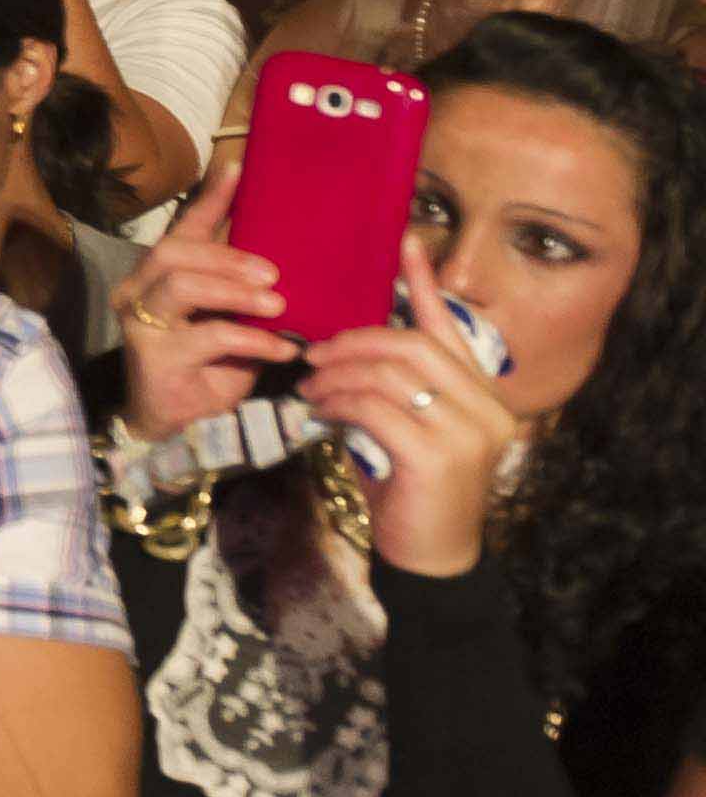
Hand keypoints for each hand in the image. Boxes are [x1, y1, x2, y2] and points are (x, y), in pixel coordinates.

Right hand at [109, 162, 296, 442]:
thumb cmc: (209, 366)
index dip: (211, 199)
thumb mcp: (229, 319)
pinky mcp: (155, 356)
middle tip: (272, 273)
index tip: (240, 169)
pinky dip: (251, 340)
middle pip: (174, 252)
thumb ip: (242, 289)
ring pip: (183, 286)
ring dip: (236, 292)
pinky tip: (281, 349)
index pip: (184, 229)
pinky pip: (207, 336)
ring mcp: (141, 323)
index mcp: (159, 275)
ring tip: (277, 306)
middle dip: (227, 257)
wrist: (177, 423)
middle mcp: (138, 291)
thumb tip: (289, 258)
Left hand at [306, 239, 519, 576]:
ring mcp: (468, 434)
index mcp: (482, 395)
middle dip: (355, 341)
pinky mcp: (437, 458)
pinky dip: (338, 402)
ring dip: (338, 375)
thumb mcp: (404, 427)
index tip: (404, 241)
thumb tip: (350, 345)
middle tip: (314, 353)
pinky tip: (317, 411)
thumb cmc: (410, 487)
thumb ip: (395, 387)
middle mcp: (486, 409)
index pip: (450, 328)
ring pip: (389, 374)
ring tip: (310, 386)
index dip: (425, 283)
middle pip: (412, 345)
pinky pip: (375, 408)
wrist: (430, 556)